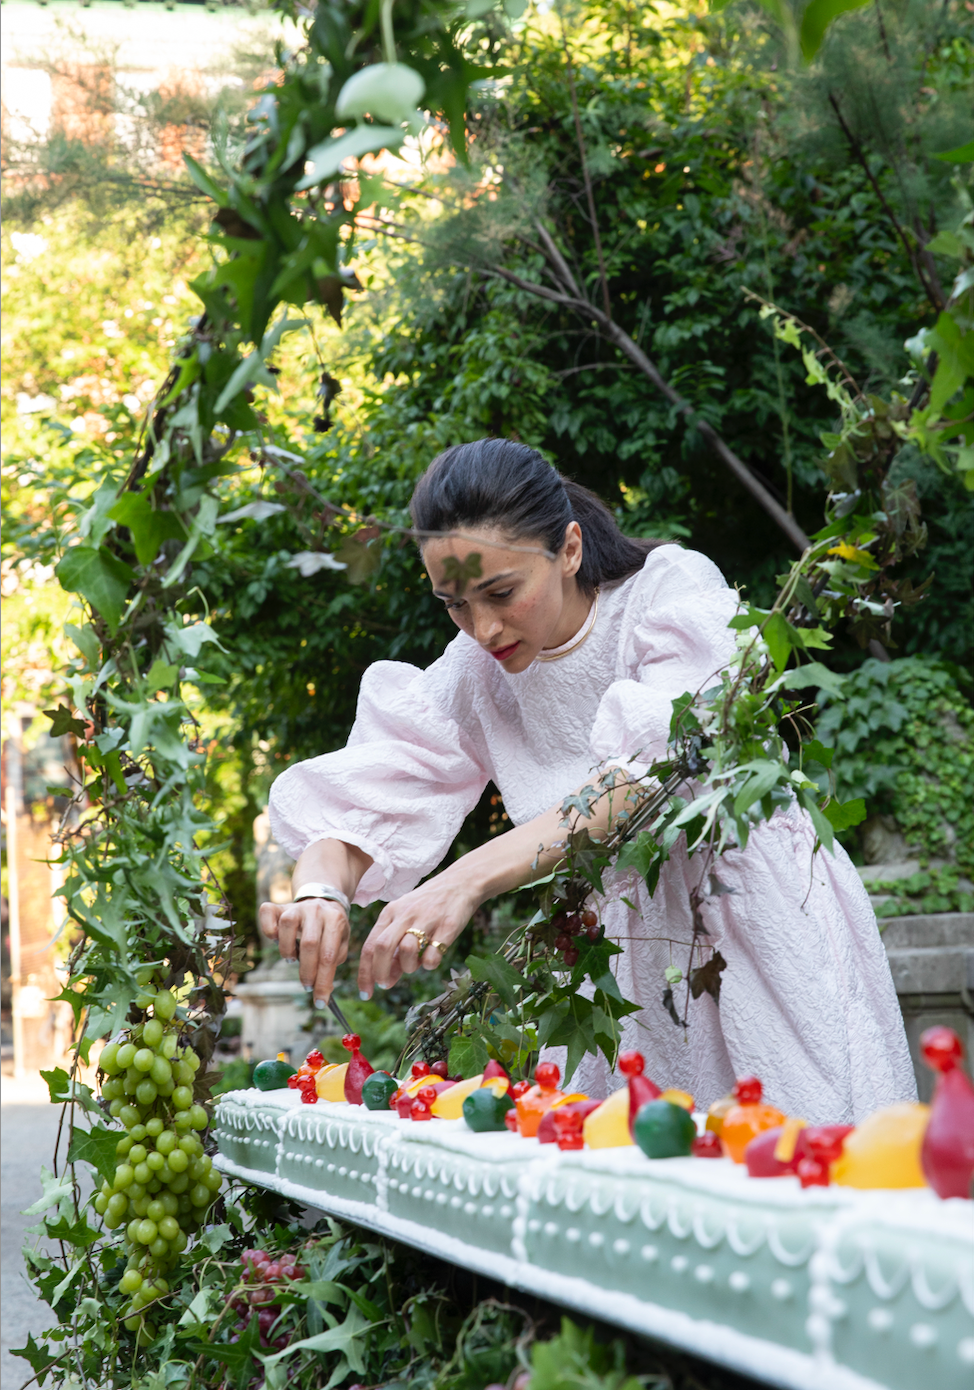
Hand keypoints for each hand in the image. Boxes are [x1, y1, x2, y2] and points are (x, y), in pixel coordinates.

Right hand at [258, 898, 349, 1005]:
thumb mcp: (342, 940)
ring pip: (287, 925)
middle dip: (308, 971)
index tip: (320, 1001)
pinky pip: (268, 913)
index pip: (329, 955)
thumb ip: (336, 959)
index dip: (324, 981)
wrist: (323, 898)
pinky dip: (268, 929)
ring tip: (292, 959)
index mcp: (336, 920)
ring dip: (287, 949)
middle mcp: (316, 910)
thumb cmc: (332, 927)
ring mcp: (297, 906)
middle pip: (309, 944)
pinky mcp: (279, 905)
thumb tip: (325, 985)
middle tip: (307, 986)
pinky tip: (276, 939)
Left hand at [357, 875, 479, 998]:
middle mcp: (405, 915)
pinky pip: (432, 956)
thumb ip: (394, 948)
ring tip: (415, 964)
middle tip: (384, 985)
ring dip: (408, 967)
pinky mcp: (447, 926)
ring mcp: (426, 920)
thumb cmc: (428, 906)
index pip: (369, 945)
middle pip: (382, 947)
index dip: (364, 973)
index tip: (365, 993)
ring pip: (407, 951)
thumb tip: (386, 981)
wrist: (460, 883)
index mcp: (390, 913)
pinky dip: (429, 964)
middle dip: (380, 972)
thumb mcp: (405, 919)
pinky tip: (432, 957)